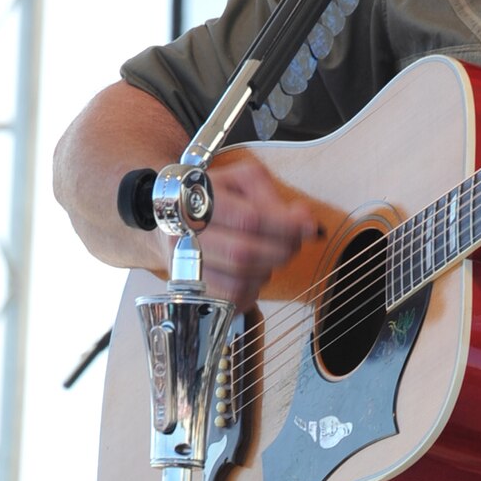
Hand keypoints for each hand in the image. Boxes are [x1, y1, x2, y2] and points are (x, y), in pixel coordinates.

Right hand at [192, 152, 318, 307]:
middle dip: (281, 250)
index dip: (285, 227)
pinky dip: (254, 287)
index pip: (248, 220)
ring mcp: (184, 266)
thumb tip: (304, 219)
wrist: (170, 217)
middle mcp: (183, 235)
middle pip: (244, 254)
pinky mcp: (192, 291)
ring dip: (267, 269)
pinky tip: (252, 270)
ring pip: (240, 280)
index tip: (310, 227)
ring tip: (267, 252)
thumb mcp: (240, 181)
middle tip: (293, 241)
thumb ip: (273, 197)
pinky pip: (233, 298)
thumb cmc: (212, 197)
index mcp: (195, 200)